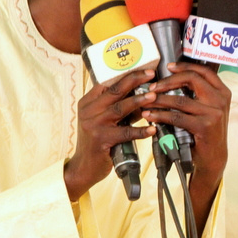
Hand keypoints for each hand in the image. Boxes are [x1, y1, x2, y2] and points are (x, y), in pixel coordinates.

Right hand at [64, 69, 156, 201]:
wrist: (84, 167)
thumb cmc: (98, 141)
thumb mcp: (105, 120)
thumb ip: (120, 108)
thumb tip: (145, 95)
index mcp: (88, 102)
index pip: (108, 83)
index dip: (126, 75)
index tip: (144, 70)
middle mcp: (88, 111)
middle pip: (114, 91)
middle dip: (134, 80)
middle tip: (151, 75)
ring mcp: (93, 125)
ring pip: (119, 108)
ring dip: (138, 101)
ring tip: (154, 96)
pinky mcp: (101, 140)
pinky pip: (124, 133)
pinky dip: (140, 131)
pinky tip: (152, 129)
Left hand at [143, 61, 230, 229]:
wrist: (213, 158)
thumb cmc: (206, 132)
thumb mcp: (208, 109)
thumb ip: (199, 94)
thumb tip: (173, 78)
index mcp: (223, 92)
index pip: (203, 71)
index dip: (184, 66)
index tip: (168, 67)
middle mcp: (220, 100)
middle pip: (192, 79)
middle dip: (168, 81)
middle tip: (152, 87)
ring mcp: (214, 113)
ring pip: (180, 99)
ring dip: (159, 100)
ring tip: (146, 102)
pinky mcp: (204, 126)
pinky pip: (177, 117)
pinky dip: (160, 115)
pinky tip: (150, 116)